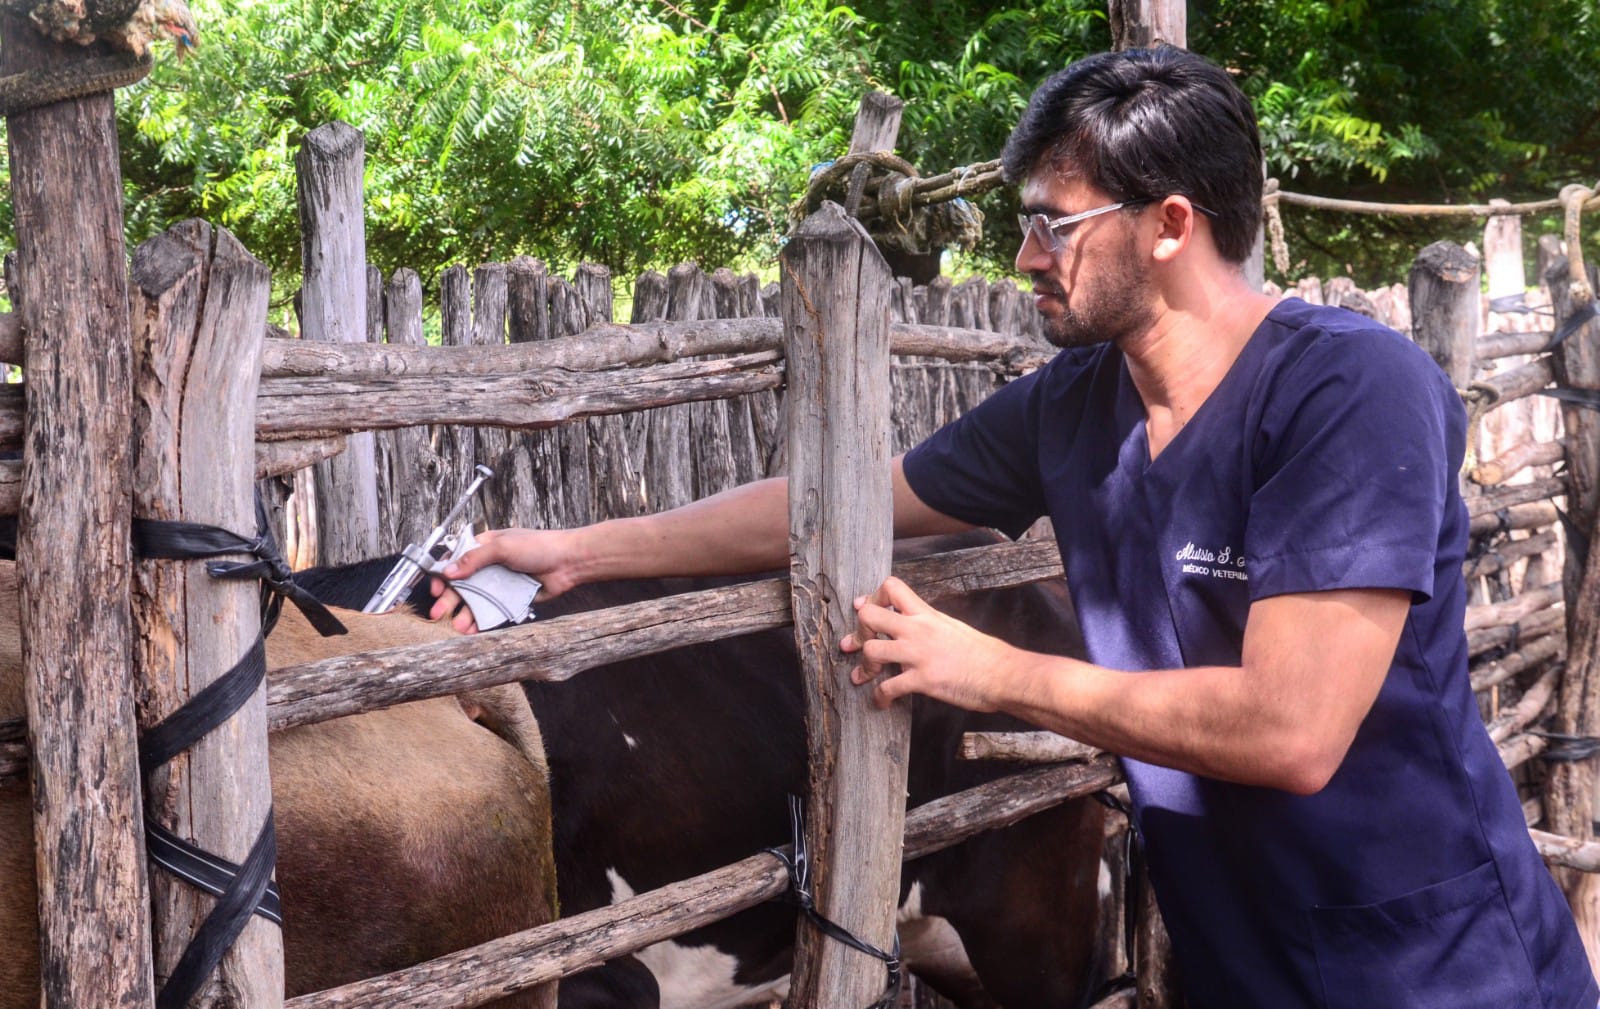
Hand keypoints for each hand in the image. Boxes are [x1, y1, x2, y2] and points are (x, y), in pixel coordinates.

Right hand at [428, 527, 581, 632]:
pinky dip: (481, 620)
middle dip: (449, 599)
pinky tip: (472, 629)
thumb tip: (448, 571)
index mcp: (484, 547)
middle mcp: (489, 566)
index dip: (443, 574)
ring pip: (475, 600)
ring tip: (458, 626)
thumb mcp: (503, 547)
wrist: (568, 563)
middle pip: (461, 584)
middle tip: (438, 613)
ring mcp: (499, 583)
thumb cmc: (539, 546)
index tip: (436, 588)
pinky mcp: (510, 598)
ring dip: (464, 613)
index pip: (455, 560)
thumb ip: (474, 559)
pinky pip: (491, 610)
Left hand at [839, 576, 1019, 711]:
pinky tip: (882, 702)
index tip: (864, 609)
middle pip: (870, 616)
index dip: (872, 597)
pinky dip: (879, 697)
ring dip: (864, 667)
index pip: (891, 587)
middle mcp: (919, 630)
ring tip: (865, 676)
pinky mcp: (923, 680)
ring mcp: (919, 655)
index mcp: (927, 614)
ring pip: (872, 651)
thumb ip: (928, 623)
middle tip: (858, 645)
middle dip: (858, 631)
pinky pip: (888, 688)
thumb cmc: (983, 653)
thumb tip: (911, 624)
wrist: (1003, 674)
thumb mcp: (952, 626)